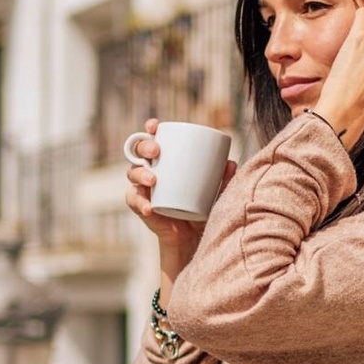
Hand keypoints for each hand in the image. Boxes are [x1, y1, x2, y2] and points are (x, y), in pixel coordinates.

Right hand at [125, 118, 236, 260]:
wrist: (193, 237)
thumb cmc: (203, 207)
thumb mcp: (215, 192)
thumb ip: (223, 180)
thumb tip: (231, 164)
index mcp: (166, 160)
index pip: (154, 138)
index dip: (150, 129)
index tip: (154, 126)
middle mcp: (151, 170)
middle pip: (138, 151)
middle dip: (144, 146)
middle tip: (155, 152)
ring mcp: (144, 188)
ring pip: (132, 173)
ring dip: (140, 173)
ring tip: (153, 181)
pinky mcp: (141, 206)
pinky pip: (134, 200)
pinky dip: (140, 203)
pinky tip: (149, 207)